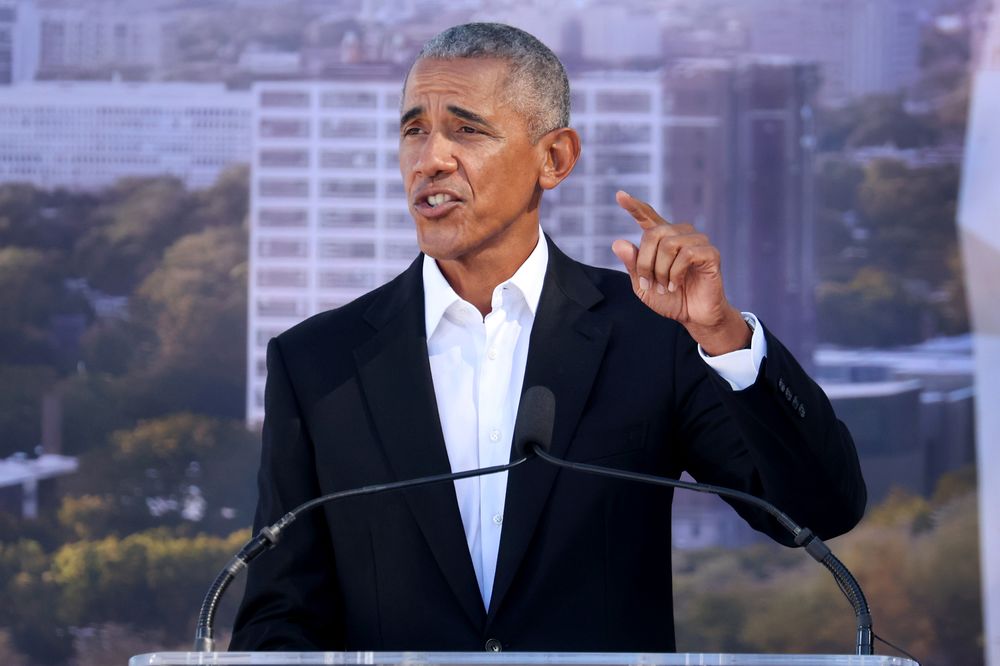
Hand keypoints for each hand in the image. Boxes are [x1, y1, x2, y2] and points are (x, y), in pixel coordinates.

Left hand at [610, 191, 750, 355]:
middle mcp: (680, 235)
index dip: (634, 206)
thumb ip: (632, 265)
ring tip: (664, 287)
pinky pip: (687, 254)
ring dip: (660, 270)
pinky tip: (676, 285)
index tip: (620, 195)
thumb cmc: (670, 299)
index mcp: (662, 239)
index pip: (648, 216)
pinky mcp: (710, 253)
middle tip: (649, 284)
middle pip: (654, 233)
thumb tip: (618, 242)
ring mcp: (697, 241)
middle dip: (646, 262)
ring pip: (669, 244)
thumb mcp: (643, 285)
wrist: (693, 317)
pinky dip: (676, 273)